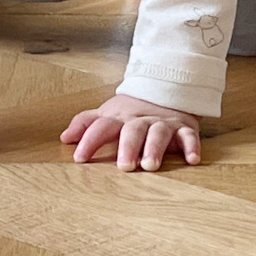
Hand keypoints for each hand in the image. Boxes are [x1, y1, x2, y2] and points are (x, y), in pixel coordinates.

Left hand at [60, 93, 200, 171]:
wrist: (165, 89)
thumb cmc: (131, 111)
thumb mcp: (108, 113)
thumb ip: (86, 124)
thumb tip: (64, 138)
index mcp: (119, 118)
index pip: (102, 127)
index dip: (90, 140)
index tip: (79, 158)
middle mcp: (140, 120)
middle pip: (132, 130)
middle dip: (128, 146)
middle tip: (124, 166)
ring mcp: (162, 123)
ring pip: (159, 133)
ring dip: (154, 148)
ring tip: (150, 165)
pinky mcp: (183, 128)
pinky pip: (189, 136)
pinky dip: (191, 146)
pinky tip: (191, 159)